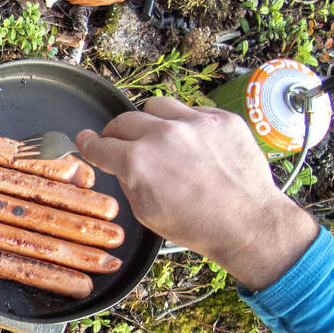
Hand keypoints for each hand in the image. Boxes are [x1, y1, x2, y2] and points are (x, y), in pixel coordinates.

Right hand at [76, 97, 317, 288]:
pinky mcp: (221, 119)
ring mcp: (194, 122)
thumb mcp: (146, 212)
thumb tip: (123, 166)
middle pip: (124, 120)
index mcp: (137, 161)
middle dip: (116, 133)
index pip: (100, 145)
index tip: (86, 140)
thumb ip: (129, 181)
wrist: (247, 223)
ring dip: (150, 121)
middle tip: (119, 142)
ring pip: (156, 106)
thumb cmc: (198, 225)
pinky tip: (193, 145)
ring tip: (158, 136)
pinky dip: (186, 125)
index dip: (88, 144)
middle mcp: (162, 134)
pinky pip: (193, 111)